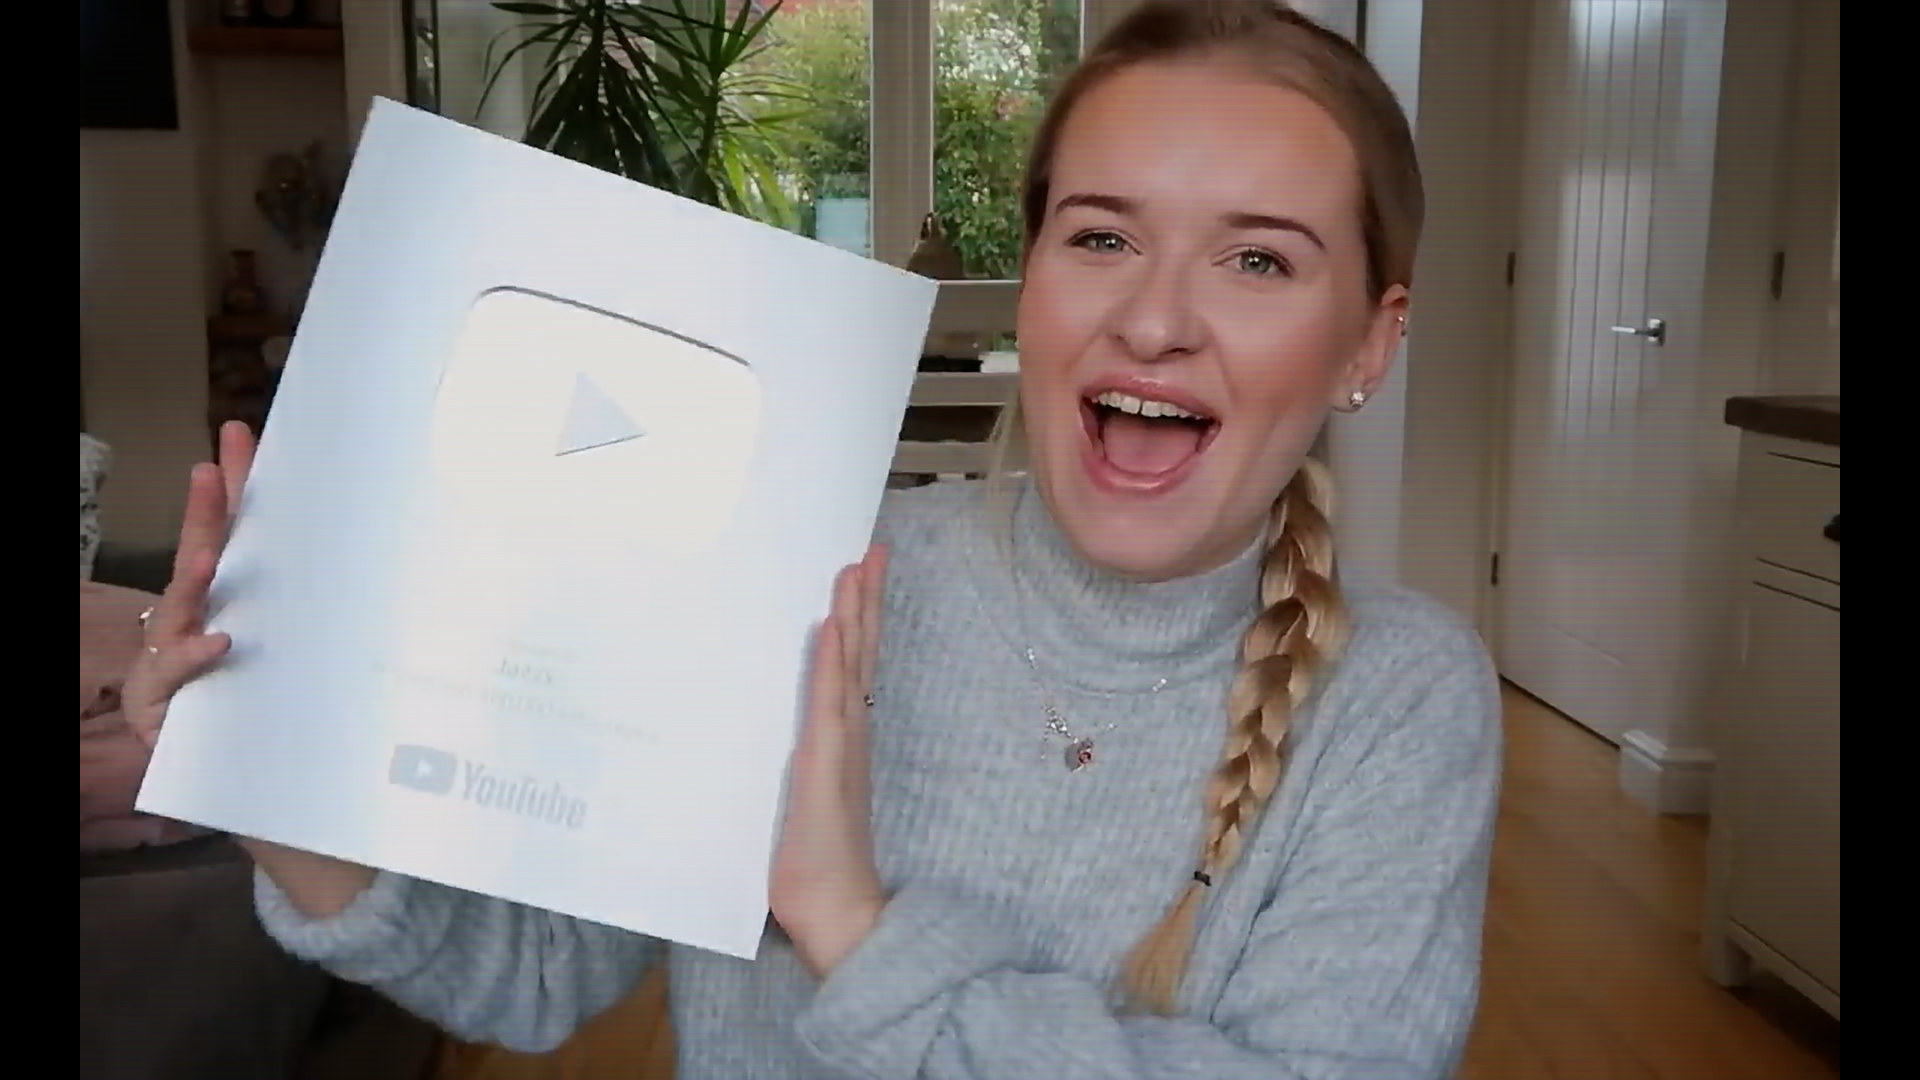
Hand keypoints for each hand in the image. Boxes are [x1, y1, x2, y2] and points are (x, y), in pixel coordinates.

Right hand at [120, 420, 378, 915]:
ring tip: (210, 556)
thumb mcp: (352, 666)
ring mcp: (180, 675)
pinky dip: (194, 663)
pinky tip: (220, 646)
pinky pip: (169, 685)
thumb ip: (366, 616)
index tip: (245, 434)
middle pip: (204, 563)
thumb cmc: (329, 739)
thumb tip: (429, 551)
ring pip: (178, 617)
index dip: (241, 488)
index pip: (243, 542)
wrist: (305, 820)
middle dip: (209, 513)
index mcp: (251, 614)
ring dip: (195, 580)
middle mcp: (208, 634)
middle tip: (215, 465)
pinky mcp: (169, 719)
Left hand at [771, 545, 888, 977]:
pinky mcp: (824, 760)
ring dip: (853, 612)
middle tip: (871, 548)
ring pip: (849, 663)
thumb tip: (778, 741)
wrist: (834, 907)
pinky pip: (828, 699)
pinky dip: (832, 659)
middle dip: (865, 598)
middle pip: (859, 650)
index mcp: (842, 737)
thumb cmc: (812, 862)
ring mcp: (839, 743)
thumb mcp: (798, 798)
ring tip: (856, 565)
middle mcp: (847, 731)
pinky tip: (832, 623)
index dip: (858, 617)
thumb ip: (797, 765)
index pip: (852, 663)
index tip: (860, 572)